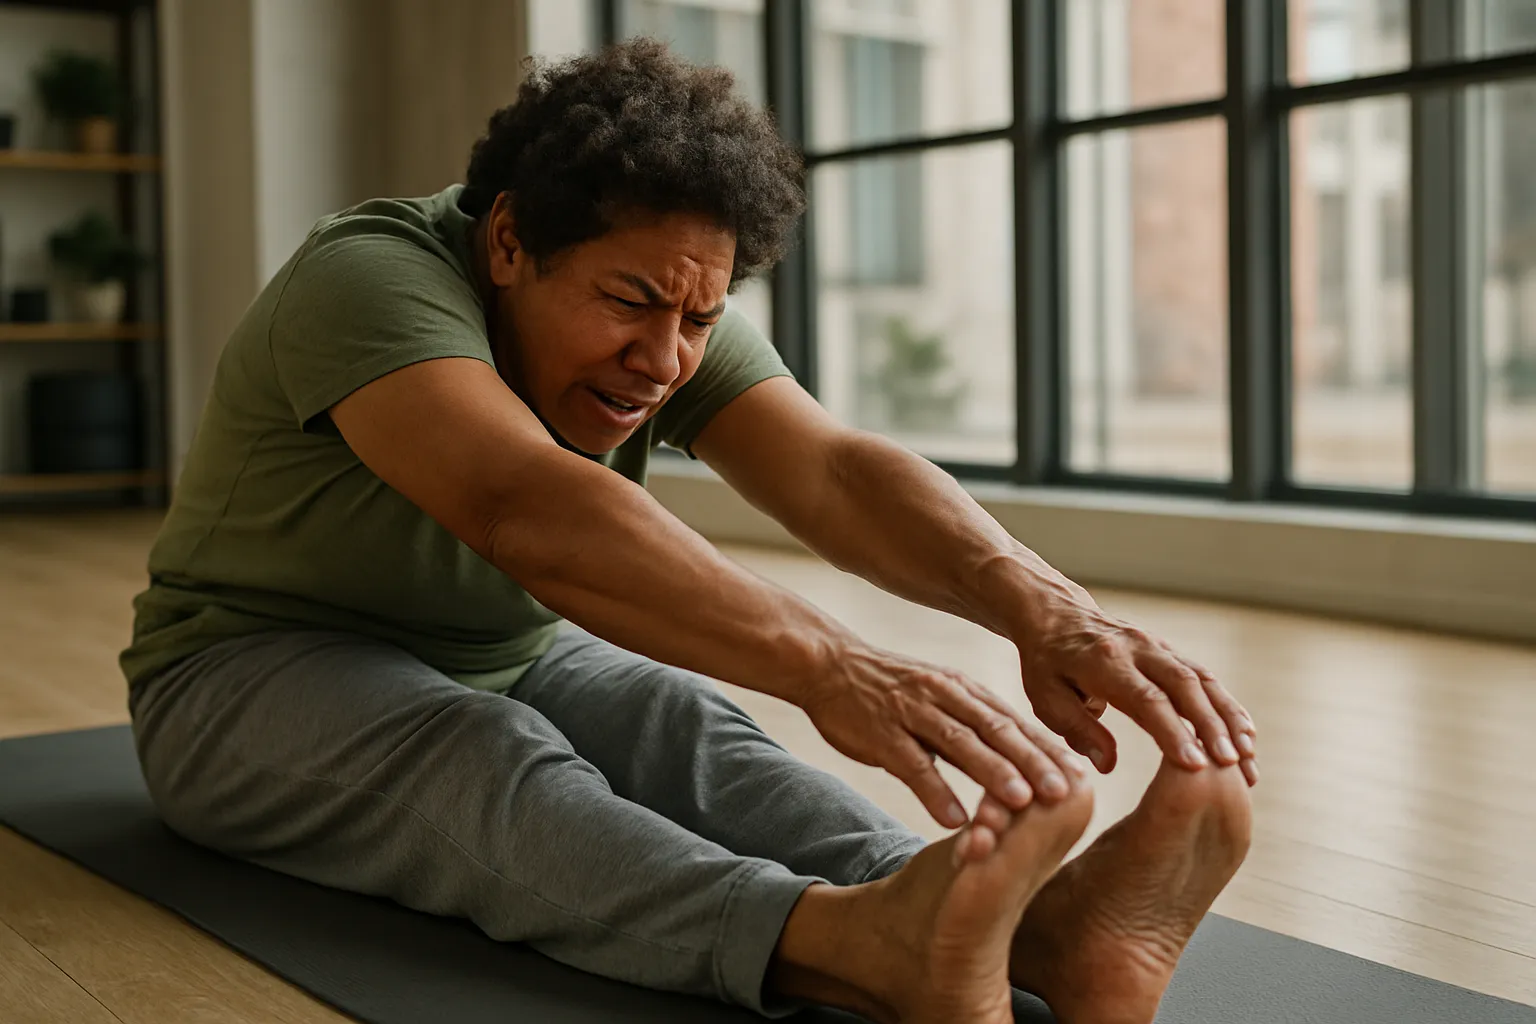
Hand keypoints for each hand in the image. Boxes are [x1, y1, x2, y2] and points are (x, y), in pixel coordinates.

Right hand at [798, 637, 1087, 829]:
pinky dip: (934, 791)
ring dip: (992, 773)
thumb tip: (1021, 756)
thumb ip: (975, 723)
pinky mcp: (880, 732)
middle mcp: (944, 698)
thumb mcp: (940, 696)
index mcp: (964, 691)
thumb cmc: (889, 689)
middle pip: (997, 731)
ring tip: (1021, 803)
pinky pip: (911, 764)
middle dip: (1033, 762)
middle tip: (1066, 793)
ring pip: (959, 744)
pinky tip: (952, 819)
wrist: (829, 665)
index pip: (1016, 721)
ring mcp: (912, 713)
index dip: (1049, 748)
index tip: (1083, 777)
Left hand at [1013, 586, 1257, 785]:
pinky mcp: (1169, 651)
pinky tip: (1245, 734)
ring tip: (1248, 756)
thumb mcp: (1045, 697)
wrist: (1054, 614)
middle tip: (1232, 765)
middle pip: (1184, 686)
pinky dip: (1227, 705)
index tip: (1195, 765)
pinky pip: (1205, 677)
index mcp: (1104, 661)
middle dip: (1211, 726)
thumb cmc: (1046, 663)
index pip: (1146, 698)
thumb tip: (1107, 764)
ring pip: (1203, 679)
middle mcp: (1137, 648)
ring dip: (1228, 717)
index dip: (1172, 731)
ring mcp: (1157, 646)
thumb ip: (1076, 728)